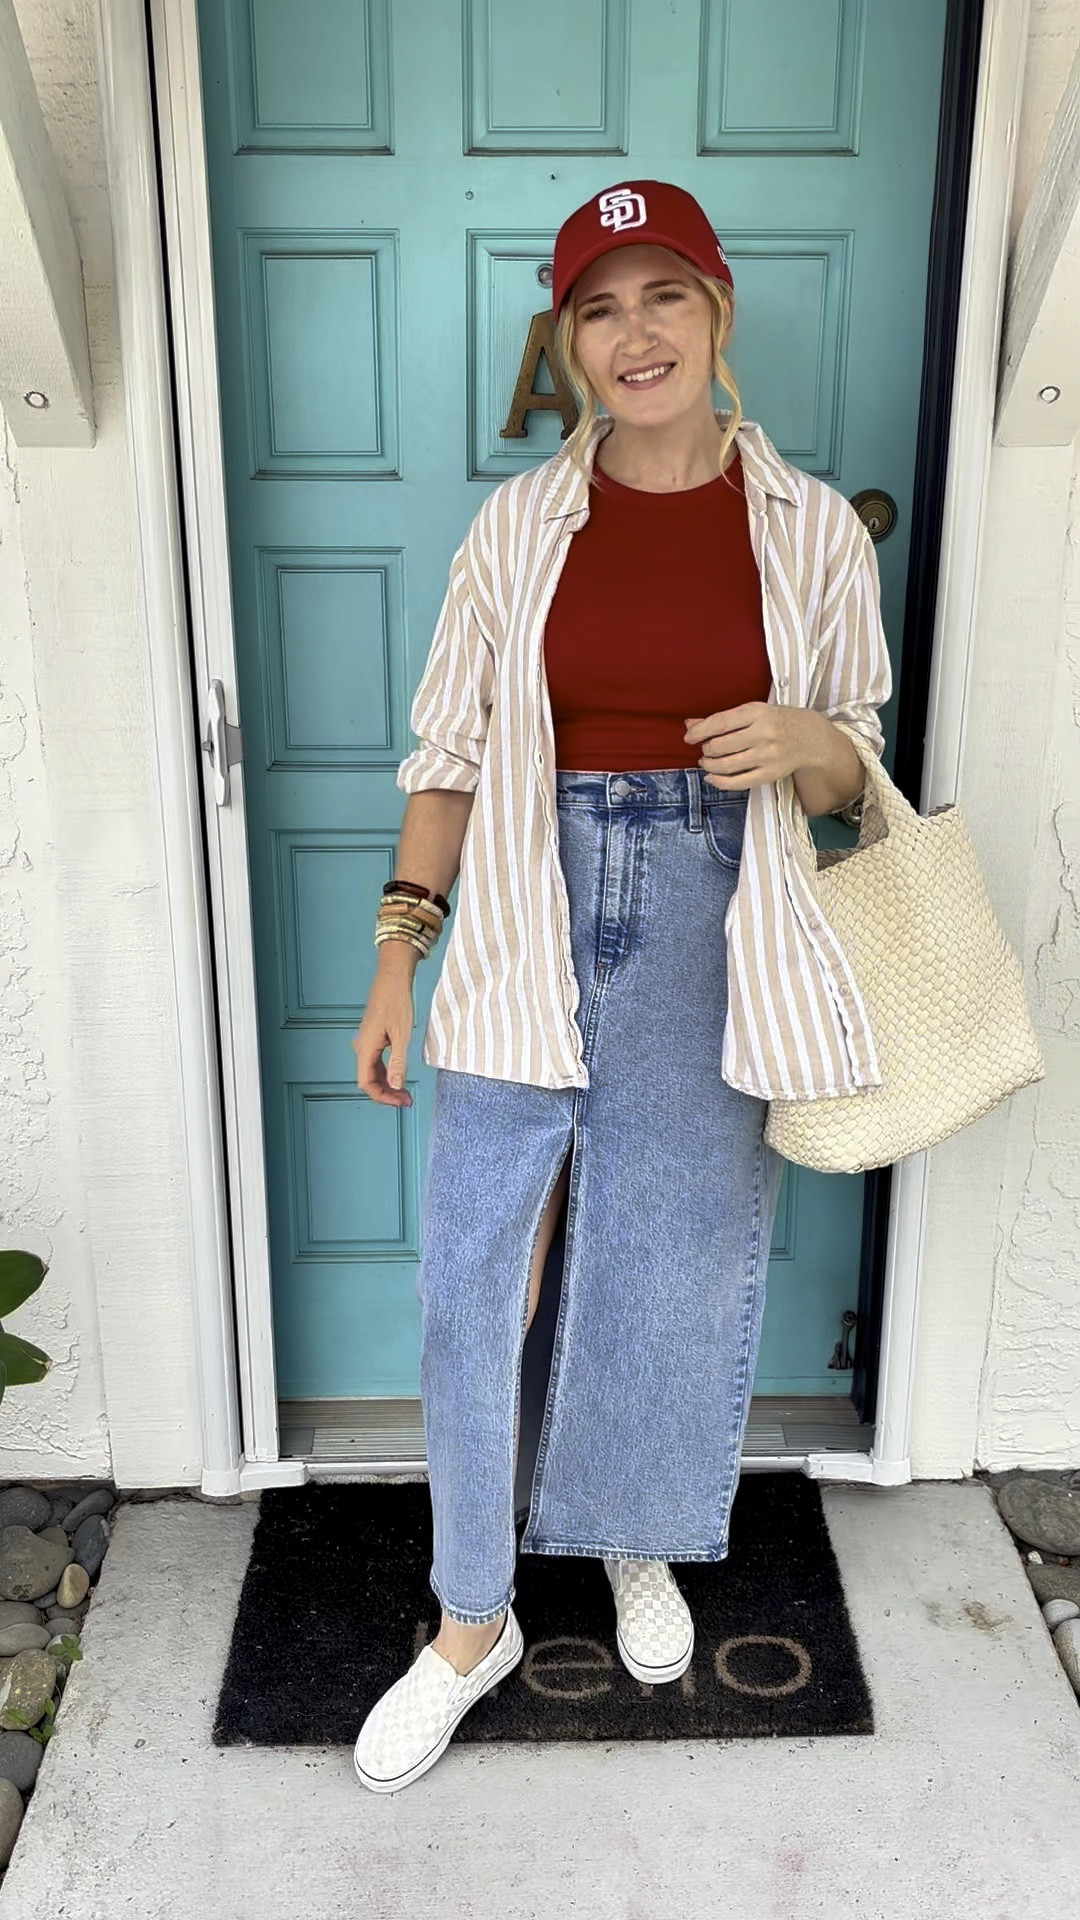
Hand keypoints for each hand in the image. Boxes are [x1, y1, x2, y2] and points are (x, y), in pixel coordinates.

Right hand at [353, 965, 414, 1105]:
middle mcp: (362, 1046)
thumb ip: (398, 1063)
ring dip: (387, 1083)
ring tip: (405, 1091)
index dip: (382, 1097)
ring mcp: (366, 1041)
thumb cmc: (396, 1001)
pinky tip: (399, 1073)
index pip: (366, 1083)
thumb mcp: (402, 1035)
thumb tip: (395, 1085)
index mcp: (366, 1047)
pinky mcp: (372, 1036)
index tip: (399, 1102)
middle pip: (368, 1079)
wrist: (392, 977)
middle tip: (406, 1099)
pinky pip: (375, 1060)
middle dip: (387, 1093)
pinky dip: (386, 1071)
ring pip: (372, 1071)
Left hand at [684, 703, 826, 789]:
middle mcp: (763, 734)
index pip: (719, 723)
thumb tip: (690, 725)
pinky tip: (712, 777)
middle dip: (706, 750)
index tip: (689, 737)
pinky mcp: (770, 774)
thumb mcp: (754, 712)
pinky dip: (720, 782)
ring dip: (709, 765)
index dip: (699, 732)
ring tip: (707, 762)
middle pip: (720, 746)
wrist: (812, 738)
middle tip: (705, 749)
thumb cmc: (779, 721)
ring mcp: (767, 756)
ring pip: (726, 765)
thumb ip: (723, 719)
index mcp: (757, 713)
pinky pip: (739, 782)